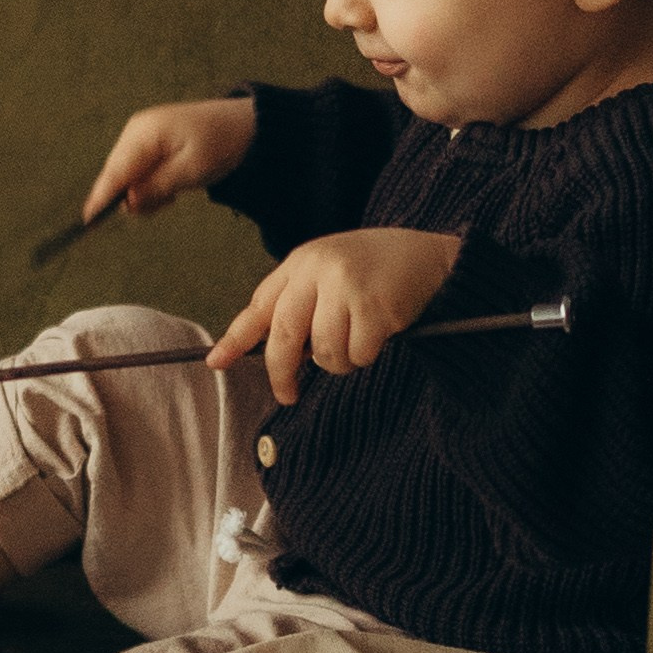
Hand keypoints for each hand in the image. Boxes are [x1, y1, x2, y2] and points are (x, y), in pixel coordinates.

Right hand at [84, 96, 256, 222]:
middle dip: (134, 198)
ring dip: (145, 194)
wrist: (246, 126)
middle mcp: (135, 133)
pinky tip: (172, 187)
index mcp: (144, 133)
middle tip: (167, 203)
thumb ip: (158, 187)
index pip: (115, 172)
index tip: (88, 221)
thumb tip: (127, 203)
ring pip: (127, 177)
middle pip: (117, 176)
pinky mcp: (148, 144)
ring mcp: (141, 137)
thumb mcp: (192, 171)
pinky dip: (150, 185)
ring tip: (174, 194)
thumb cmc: (222, 144)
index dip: (101, 198)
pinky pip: (138, 172)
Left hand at [207, 228, 463, 403]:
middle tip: (287, 393)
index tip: (216, 361)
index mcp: (303, 262)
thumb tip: (272, 351)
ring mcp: (347, 286)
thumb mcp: (332, 273)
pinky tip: (381, 335)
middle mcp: (319, 270)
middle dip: (282, 372)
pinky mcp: (375, 307)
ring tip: (358, 341)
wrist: (436, 258)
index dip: (236, 337)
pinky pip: (357, 354)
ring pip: (324, 352)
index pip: (260, 304)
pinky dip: (367, 355)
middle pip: (285, 336)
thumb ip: (301, 301)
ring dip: (340, 361)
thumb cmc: (380, 272)